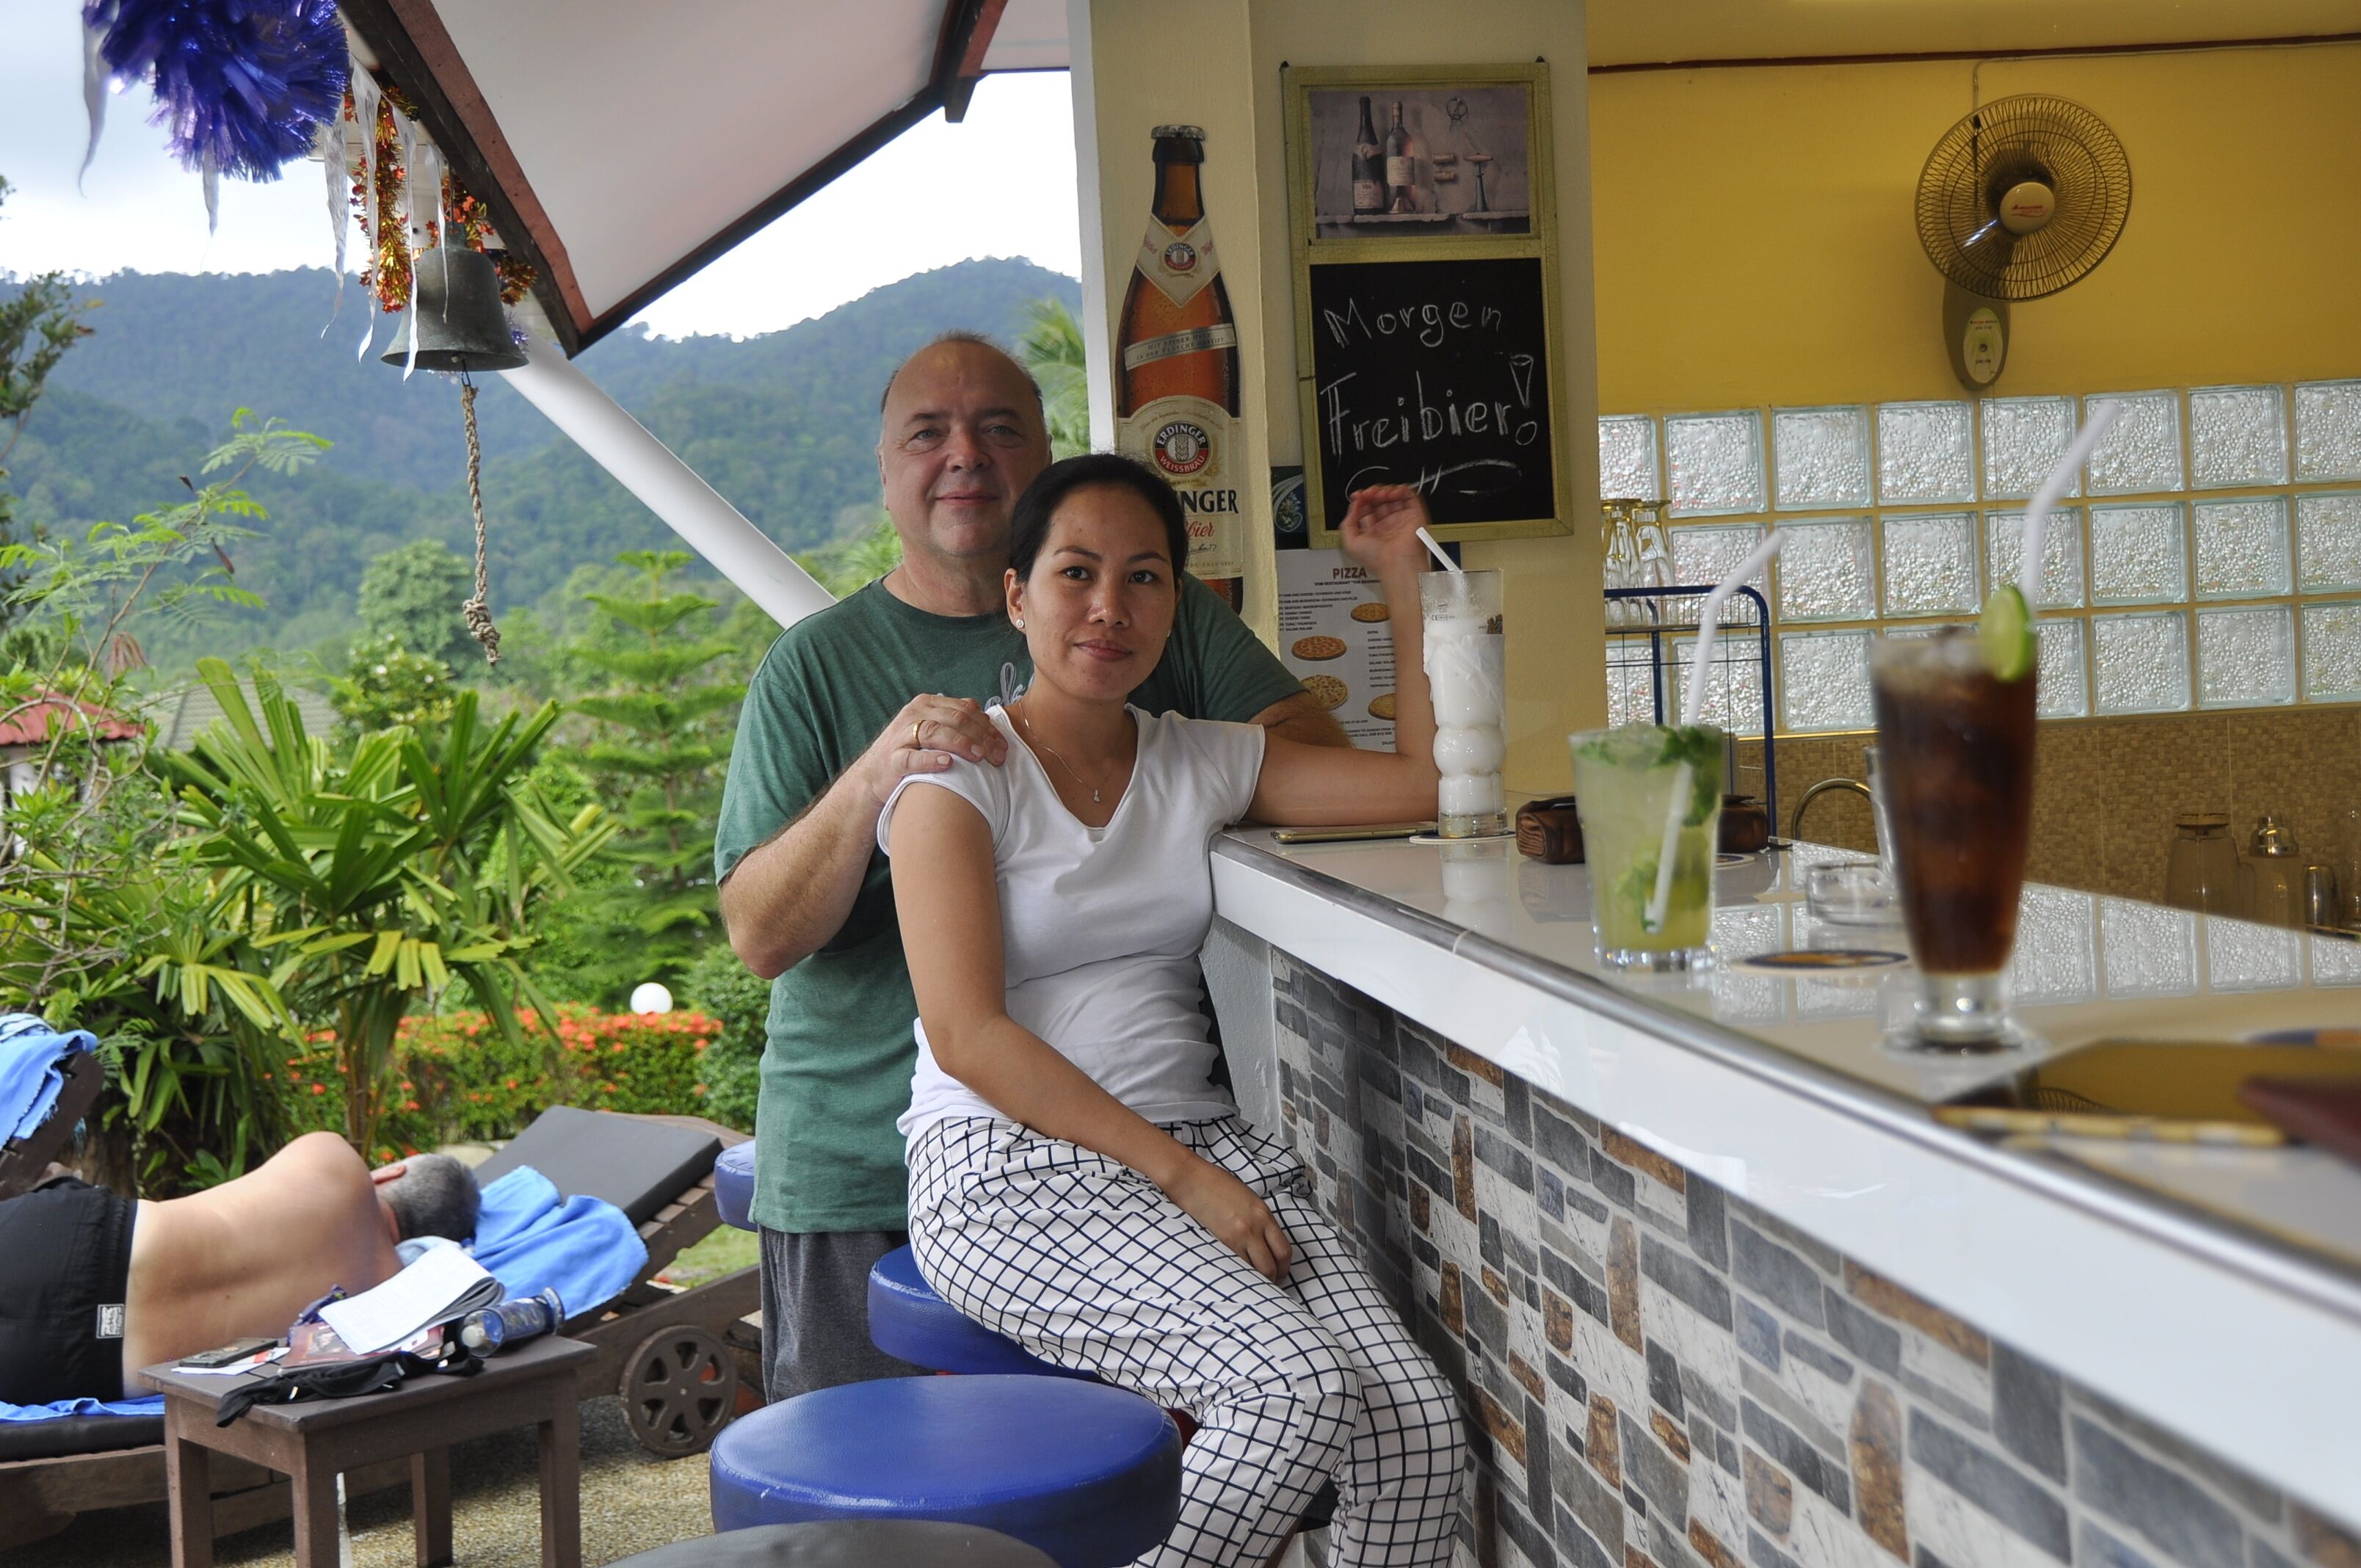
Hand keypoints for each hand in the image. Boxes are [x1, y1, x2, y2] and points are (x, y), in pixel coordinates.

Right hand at [862, 696, 1008, 806]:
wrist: (873, 777)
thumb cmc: (911, 753)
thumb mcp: (932, 730)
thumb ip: (956, 722)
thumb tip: (988, 722)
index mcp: (927, 704)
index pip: (965, 709)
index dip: (988, 727)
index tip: (1003, 745)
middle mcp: (914, 714)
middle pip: (955, 719)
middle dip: (981, 737)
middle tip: (998, 756)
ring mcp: (901, 736)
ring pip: (935, 732)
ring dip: (961, 743)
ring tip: (979, 756)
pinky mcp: (893, 760)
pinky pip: (913, 758)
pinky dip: (931, 759)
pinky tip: (948, 763)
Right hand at [1162, 1155, 1293, 1282]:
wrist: (1193, 1180)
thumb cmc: (1218, 1185)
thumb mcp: (1249, 1199)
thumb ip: (1260, 1220)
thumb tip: (1266, 1241)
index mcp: (1264, 1214)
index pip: (1284, 1250)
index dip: (1285, 1267)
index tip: (1281, 1271)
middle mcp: (1255, 1227)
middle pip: (1272, 1265)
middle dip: (1274, 1278)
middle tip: (1271, 1282)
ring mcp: (1238, 1236)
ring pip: (1256, 1270)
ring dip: (1258, 1279)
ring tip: (1255, 1281)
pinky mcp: (1221, 1242)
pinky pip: (1237, 1266)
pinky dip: (1241, 1273)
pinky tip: (1239, 1274)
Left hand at [1339, 484, 1435, 583]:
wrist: (1396, 564)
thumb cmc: (1376, 559)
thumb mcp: (1350, 543)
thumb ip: (1347, 523)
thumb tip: (1353, 507)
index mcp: (1374, 532)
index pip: (1368, 509)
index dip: (1362, 500)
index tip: (1358, 496)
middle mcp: (1388, 525)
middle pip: (1379, 500)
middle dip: (1372, 493)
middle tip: (1368, 494)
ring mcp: (1401, 519)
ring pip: (1393, 496)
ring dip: (1385, 490)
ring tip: (1380, 495)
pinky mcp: (1414, 514)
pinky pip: (1409, 496)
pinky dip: (1401, 489)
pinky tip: (1392, 493)